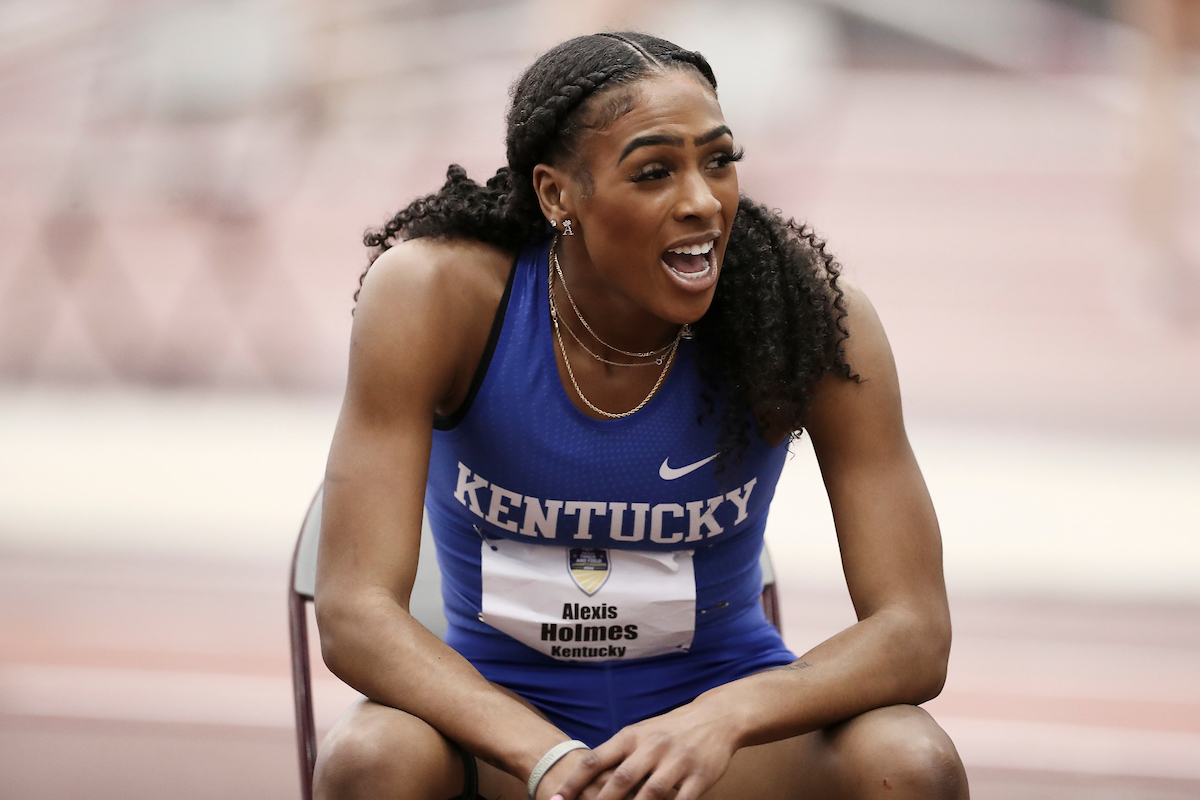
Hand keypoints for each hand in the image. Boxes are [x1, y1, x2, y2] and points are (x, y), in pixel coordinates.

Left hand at [543, 700, 740, 799]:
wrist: (715, 718)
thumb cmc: (669, 730)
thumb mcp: (640, 733)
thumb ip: (616, 753)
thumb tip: (584, 776)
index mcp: (632, 736)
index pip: (596, 759)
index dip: (575, 781)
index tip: (558, 799)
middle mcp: (652, 747)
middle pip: (620, 780)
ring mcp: (677, 762)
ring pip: (651, 794)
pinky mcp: (700, 777)